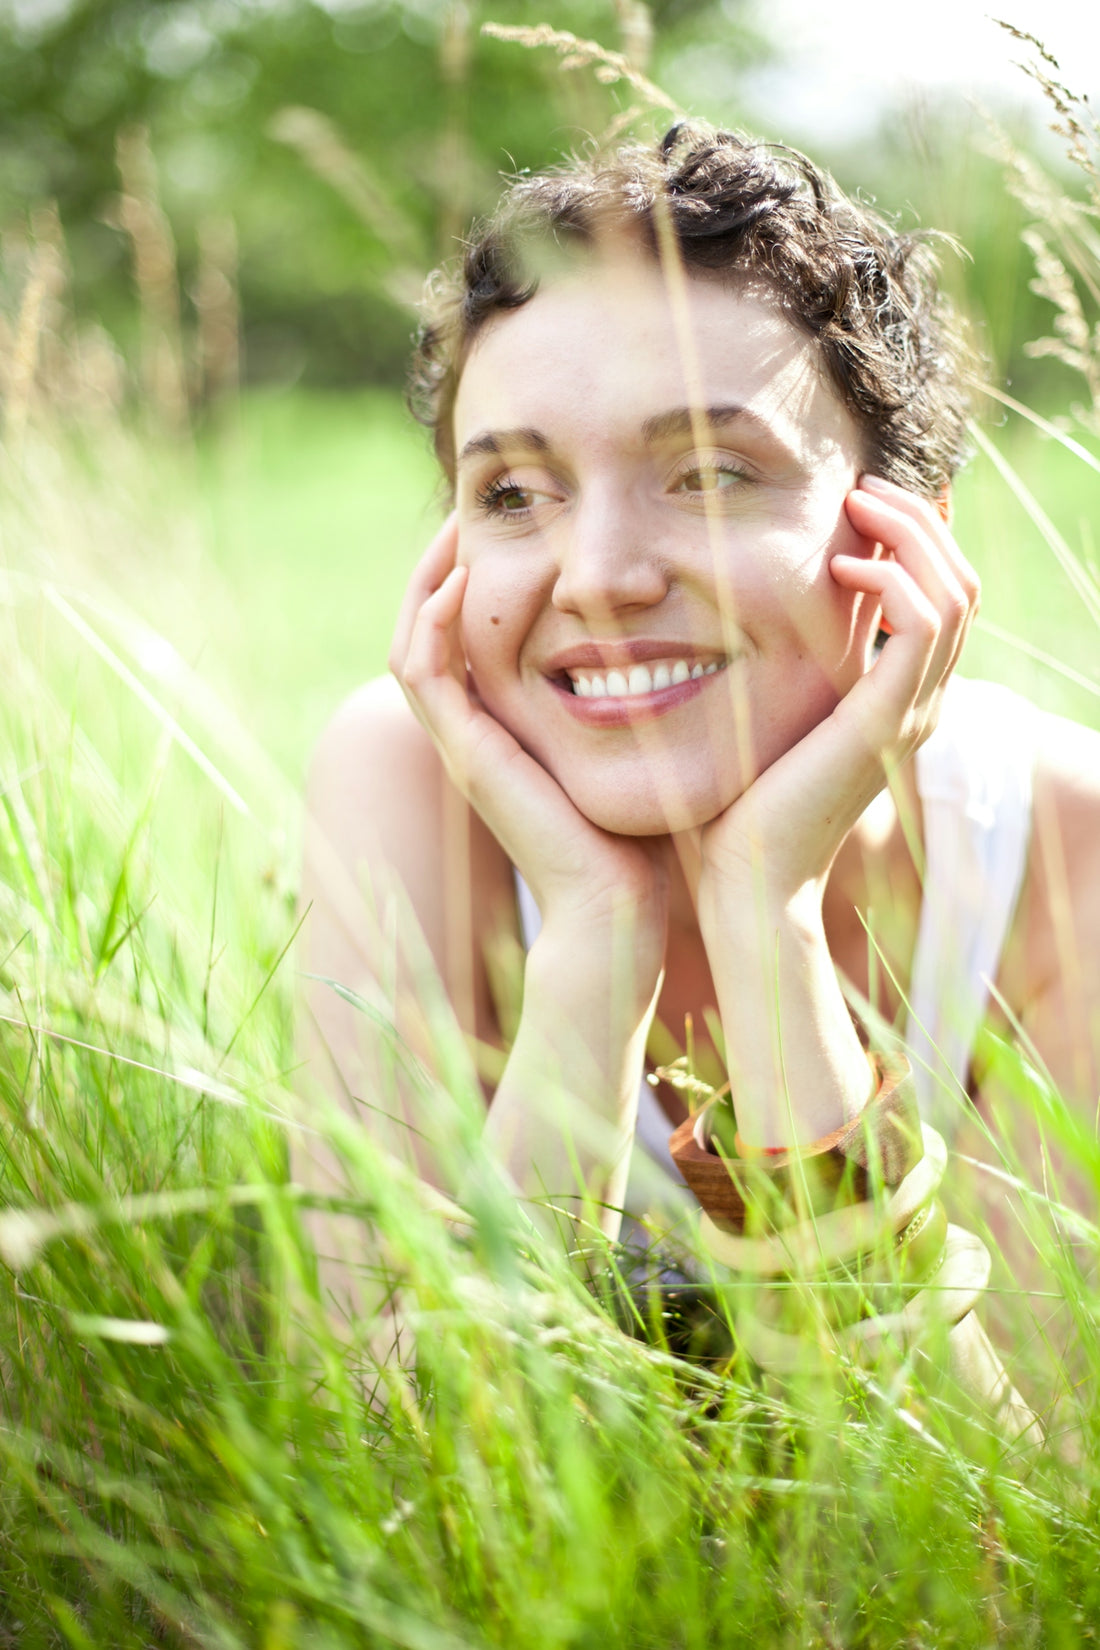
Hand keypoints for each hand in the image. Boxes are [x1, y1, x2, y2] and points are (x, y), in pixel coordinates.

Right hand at [390, 516, 670, 977]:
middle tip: (471, 507)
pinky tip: (462, 579)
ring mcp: (461, 744)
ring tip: (457, 525)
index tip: (512, 524)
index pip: (467, 633)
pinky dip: (434, 622)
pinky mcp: (464, 756)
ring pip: (413, 640)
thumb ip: (639, 691)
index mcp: (506, 725)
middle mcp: (473, 732)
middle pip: (428, 627)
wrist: (619, 910)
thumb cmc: (645, 834)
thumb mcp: (639, 740)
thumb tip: (682, 634)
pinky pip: (425, 673)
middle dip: (443, 562)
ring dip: (428, 578)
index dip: (477, 574)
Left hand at [696, 473, 979, 903]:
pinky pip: (924, 626)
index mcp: (894, 702)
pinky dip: (895, 579)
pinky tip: (842, 562)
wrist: (743, 883)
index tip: (863, 497)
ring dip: (910, 533)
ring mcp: (910, 716)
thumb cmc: (735, 809)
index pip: (938, 599)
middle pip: (960, 583)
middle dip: (917, 520)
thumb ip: (777, 671)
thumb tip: (733, 613)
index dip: (914, 539)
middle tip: (864, 483)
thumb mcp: (764, 719)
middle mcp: (916, 705)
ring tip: (858, 501)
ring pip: (954, 593)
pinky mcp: (886, 724)